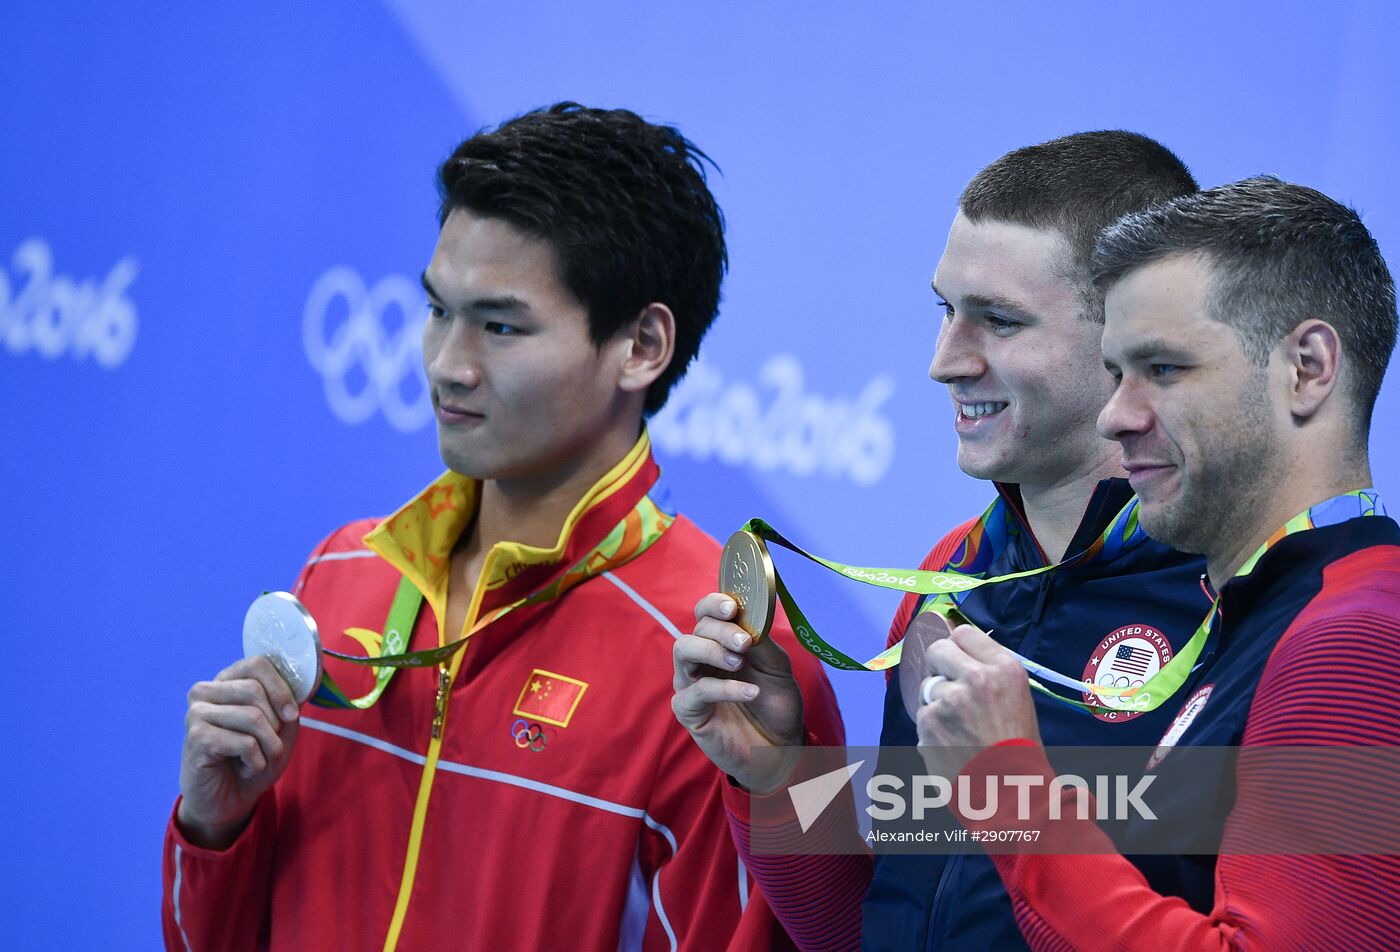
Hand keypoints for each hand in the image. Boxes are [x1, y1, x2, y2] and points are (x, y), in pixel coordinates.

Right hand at [177, 656, 300, 848]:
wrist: (231, 800)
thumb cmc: (256, 758)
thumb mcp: (282, 726)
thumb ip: (290, 700)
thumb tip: (307, 678)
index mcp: (227, 681)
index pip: (258, 663)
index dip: (281, 688)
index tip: (292, 715)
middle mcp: (206, 691)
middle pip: (255, 690)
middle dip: (276, 725)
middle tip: (270, 746)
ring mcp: (196, 713)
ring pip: (253, 717)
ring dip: (269, 747)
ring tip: (257, 760)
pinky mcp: (196, 737)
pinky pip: (245, 742)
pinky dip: (256, 761)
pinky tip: (243, 768)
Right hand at [672, 593, 804, 792]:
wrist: (779, 749)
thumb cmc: (775, 705)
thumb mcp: (777, 667)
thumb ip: (762, 641)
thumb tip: (753, 614)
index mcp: (720, 643)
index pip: (705, 613)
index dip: (714, 604)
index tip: (733, 607)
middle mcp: (701, 660)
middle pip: (695, 629)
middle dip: (720, 630)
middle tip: (744, 643)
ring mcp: (691, 684)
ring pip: (682, 651)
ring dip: (711, 650)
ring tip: (739, 662)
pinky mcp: (688, 710)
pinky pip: (697, 692)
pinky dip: (725, 688)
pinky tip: (750, 692)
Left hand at [915, 623, 1040, 774]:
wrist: (1009, 793)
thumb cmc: (1016, 748)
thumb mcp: (1017, 698)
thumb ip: (988, 670)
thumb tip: (954, 643)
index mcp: (1005, 669)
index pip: (965, 633)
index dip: (959, 648)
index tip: (958, 660)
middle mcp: (977, 678)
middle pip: (938, 650)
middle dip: (940, 667)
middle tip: (952, 689)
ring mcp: (950, 700)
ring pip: (928, 686)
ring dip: (938, 704)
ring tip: (961, 729)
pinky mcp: (929, 722)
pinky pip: (923, 715)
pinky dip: (932, 729)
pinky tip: (952, 745)